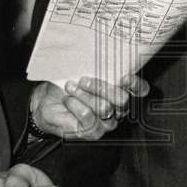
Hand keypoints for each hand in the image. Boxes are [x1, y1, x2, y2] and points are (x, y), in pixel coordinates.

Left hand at [31, 73, 149, 139]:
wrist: (47, 102)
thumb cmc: (67, 85)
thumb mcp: (82, 70)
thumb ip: (96, 66)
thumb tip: (99, 54)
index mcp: (120, 91)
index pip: (140, 90)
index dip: (136, 84)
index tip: (124, 76)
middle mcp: (118, 109)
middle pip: (122, 99)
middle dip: (101, 87)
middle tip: (83, 80)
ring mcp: (106, 123)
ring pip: (104, 107)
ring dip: (84, 95)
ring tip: (70, 87)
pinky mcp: (93, 132)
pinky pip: (89, 117)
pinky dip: (75, 105)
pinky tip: (68, 100)